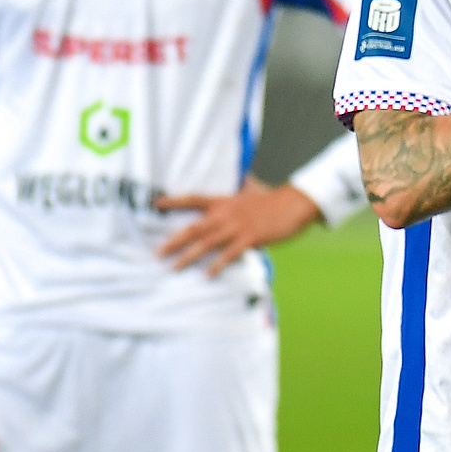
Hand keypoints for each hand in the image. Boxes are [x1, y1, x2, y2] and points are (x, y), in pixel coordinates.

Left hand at [156, 178, 322, 274]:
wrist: (294, 204)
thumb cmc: (273, 199)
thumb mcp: (253, 189)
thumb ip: (244, 185)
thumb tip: (244, 177)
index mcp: (224, 201)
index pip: (193, 199)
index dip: (174, 201)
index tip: (156, 204)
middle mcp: (226, 213)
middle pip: (194, 228)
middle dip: (173, 242)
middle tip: (157, 253)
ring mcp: (237, 227)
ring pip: (206, 243)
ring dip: (188, 256)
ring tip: (174, 267)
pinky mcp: (250, 238)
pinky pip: (229, 254)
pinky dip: (217, 264)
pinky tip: (208, 274)